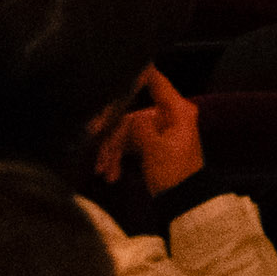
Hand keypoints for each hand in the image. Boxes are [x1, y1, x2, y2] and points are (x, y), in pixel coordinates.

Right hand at [113, 65, 204, 194]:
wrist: (182, 201)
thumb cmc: (174, 173)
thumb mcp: (155, 149)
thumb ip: (139, 127)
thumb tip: (128, 115)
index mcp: (177, 111)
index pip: (156, 82)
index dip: (137, 74)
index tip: (115, 75)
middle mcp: (168, 116)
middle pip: (131, 113)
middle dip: (112, 133)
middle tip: (94, 142)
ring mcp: (159, 131)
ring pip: (126, 132)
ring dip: (112, 151)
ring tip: (103, 169)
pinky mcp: (151, 145)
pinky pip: (129, 145)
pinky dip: (117, 158)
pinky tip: (110, 174)